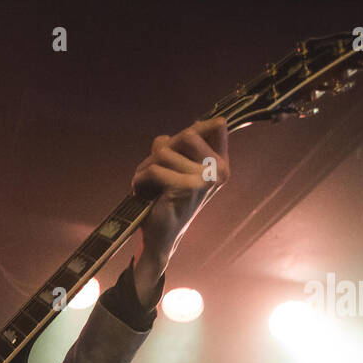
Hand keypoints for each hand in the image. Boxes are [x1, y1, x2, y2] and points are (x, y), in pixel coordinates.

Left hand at [132, 117, 230, 275]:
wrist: (160, 236)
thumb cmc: (167, 199)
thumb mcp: (179, 167)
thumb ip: (185, 145)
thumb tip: (184, 129)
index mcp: (222, 164)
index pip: (217, 125)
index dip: (192, 130)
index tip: (176, 149)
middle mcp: (220, 171)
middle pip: (187, 134)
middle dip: (162, 149)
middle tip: (152, 169)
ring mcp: (206, 179)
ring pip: (165, 151)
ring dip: (146, 166)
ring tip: (146, 184)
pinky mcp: (187, 188)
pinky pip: (155, 169)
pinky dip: (140, 179)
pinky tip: (141, 192)